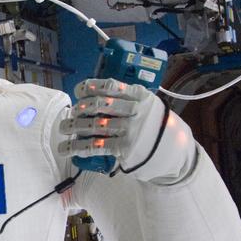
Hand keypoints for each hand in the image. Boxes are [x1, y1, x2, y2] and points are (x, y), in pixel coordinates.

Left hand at [58, 78, 194, 182]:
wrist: (177, 154)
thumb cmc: (159, 129)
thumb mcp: (151, 107)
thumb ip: (131, 101)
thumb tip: (98, 97)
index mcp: (142, 96)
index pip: (112, 86)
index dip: (91, 86)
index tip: (78, 90)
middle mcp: (136, 111)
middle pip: (100, 105)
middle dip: (81, 108)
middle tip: (72, 112)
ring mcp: (131, 130)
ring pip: (94, 126)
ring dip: (74, 127)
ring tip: (62, 128)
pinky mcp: (125, 148)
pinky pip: (96, 146)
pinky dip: (78, 147)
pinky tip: (67, 149)